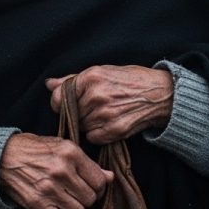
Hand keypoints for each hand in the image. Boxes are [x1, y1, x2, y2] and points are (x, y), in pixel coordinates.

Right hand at [0, 132, 113, 208]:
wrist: (3, 156)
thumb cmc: (34, 149)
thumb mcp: (62, 146)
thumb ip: (87, 163)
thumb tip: (110, 177)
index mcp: (71, 152)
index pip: (100, 181)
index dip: (99, 187)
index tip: (91, 188)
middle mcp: (62, 170)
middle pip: (91, 198)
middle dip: (87, 199)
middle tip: (78, 195)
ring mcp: (50, 188)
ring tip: (69, 204)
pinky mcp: (38, 204)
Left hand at [46, 65, 173, 144]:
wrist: (160, 94)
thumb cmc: (130, 79)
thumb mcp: (101, 71)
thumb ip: (72, 79)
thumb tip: (49, 84)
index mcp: (90, 77)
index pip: (58, 98)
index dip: (61, 103)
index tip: (67, 104)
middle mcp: (95, 95)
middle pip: (71, 114)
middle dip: (79, 112)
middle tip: (93, 107)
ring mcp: (105, 113)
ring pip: (82, 126)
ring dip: (88, 123)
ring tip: (104, 113)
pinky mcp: (114, 130)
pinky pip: (94, 137)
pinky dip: (98, 133)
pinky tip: (109, 123)